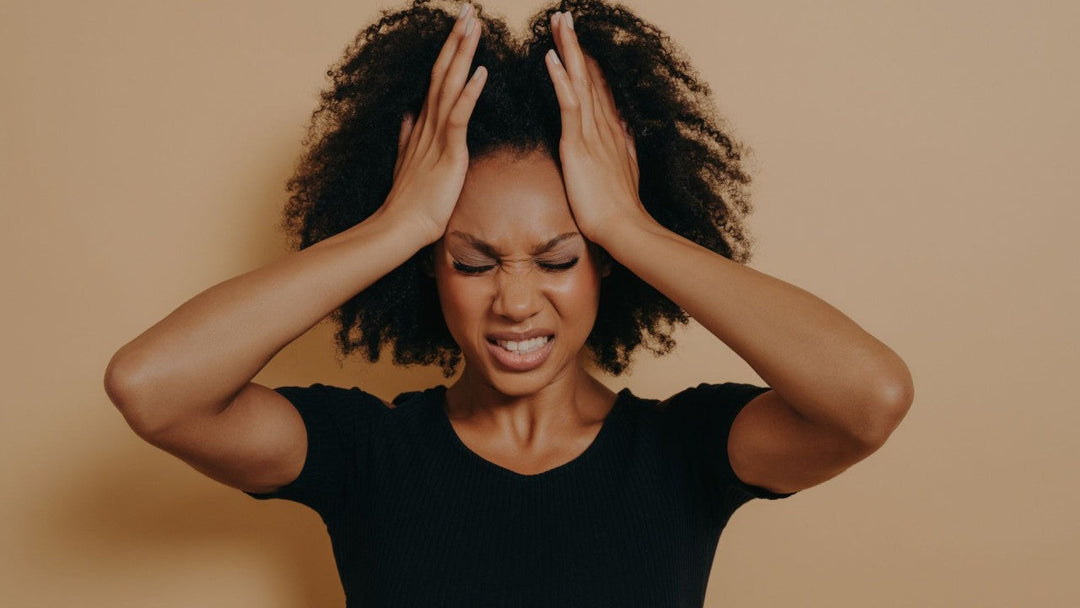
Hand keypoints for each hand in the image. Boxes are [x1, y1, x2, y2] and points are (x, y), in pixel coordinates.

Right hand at [381, 3, 486, 243]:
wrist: (401, 227)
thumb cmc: (410, 202)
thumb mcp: (408, 162)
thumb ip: (409, 136)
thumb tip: (408, 116)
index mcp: (424, 124)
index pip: (438, 78)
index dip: (449, 50)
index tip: (460, 25)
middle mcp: (428, 122)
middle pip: (443, 71)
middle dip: (457, 39)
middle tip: (469, 9)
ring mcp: (436, 135)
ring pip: (450, 84)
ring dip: (463, 53)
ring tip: (475, 25)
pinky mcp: (448, 152)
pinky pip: (459, 116)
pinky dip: (469, 92)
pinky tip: (480, 72)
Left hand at [544, 11, 651, 244]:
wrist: (624, 227)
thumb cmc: (619, 208)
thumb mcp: (624, 170)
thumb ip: (623, 146)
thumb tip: (625, 129)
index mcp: (611, 131)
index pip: (597, 86)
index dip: (587, 60)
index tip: (578, 38)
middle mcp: (604, 125)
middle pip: (588, 75)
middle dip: (575, 44)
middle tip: (563, 16)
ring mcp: (593, 133)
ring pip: (579, 81)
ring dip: (568, 49)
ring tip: (557, 23)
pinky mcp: (579, 145)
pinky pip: (569, 105)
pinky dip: (560, 80)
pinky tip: (550, 58)